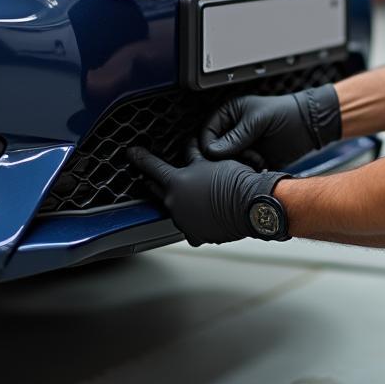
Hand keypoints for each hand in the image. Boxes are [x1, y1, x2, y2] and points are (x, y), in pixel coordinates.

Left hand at [127, 142, 287, 245]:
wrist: (253, 205)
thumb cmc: (234, 181)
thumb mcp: (212, 161)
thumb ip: (194, 157)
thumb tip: (189, 148)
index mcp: (176, 184)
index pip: (152, 167)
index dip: (140, 158)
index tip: (131, 153)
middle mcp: (175, 205)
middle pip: (159, 189)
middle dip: (159, 180)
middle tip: (158, 173)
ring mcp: (184, 222)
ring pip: (177, 207)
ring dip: (182, 199)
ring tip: (198, 191)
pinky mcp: (197, 235)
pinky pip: (191, 224)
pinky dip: (196, 216)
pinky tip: (208, 210)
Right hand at [199, 84, 341, 168]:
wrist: (308, 127)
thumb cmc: (285, 114)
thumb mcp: (258, 120)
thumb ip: (236, 136)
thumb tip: (212, 151)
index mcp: (229, 115)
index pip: (206, 133)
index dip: (209, 145)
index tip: (218, 155)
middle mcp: (231, 132)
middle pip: (213, 152)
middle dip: (226, 158)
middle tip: (244, 156)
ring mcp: (241, 148)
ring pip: (225, 164)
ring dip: (238, 165)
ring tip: (256, 159)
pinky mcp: (251, 161)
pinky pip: (239, 171)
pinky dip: (247, 172)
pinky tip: (261, 165)